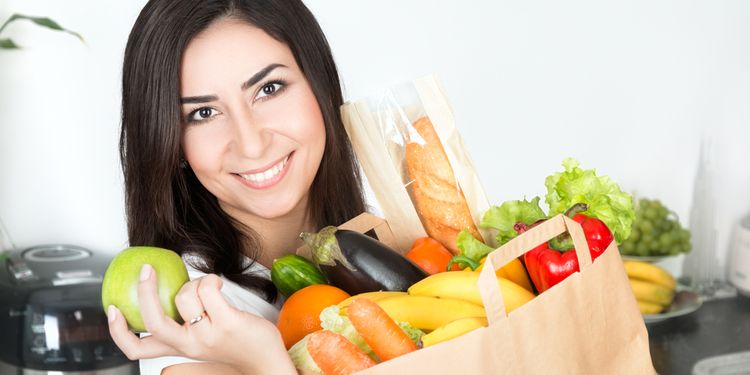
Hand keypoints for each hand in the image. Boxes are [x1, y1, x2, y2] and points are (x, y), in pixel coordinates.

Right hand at [107, 264, 295, 374]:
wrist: (268, 362)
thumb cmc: (239, 344)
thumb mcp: (203, 339)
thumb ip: (185, 325)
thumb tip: (167, 291)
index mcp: (179, 349)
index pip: (135, 349)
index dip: (117, 330)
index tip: (112, 308)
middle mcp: (189, 345)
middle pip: (152, 320)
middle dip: (144, 291)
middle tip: (147, 270)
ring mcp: (206, 335)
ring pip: (183, 295)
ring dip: (195, 281)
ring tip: (209, 286)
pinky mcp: (226, 323)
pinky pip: (207, 288)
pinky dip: (210, 279)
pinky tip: (219, 283)